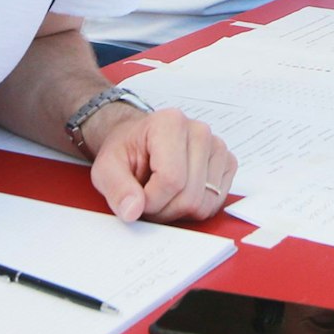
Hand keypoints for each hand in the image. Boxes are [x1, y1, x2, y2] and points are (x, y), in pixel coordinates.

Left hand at [85, 105, 236, 223]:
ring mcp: (217, 147)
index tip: (137, 197)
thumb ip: (116, 187)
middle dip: (164, 209)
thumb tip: (132, 210)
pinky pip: (216, 202)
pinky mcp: (227, 163)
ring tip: (162, 194)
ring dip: (179, 210)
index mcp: (170, 123)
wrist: (140, 141)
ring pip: (204, 204)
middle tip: (147, 197)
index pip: (171, 180)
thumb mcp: (106, 167)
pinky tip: (180, 192)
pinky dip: (196, 207)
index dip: (151, 200)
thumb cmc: (127, 150)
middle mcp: (199, 131)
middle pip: (190, 196)